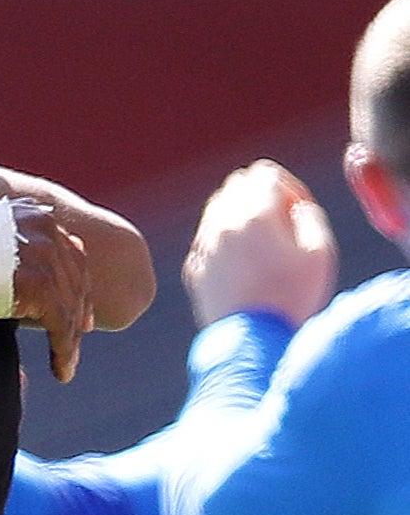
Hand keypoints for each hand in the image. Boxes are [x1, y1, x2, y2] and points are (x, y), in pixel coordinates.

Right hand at [9, 199, 93, 382]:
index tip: (78, 306)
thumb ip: (3, 239)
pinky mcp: (37, 286)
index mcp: (32, 215)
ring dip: (70, 340)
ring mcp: (42, 256)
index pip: (69, 251)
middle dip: (79, 311)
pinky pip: (61, 325)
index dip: (76, 282)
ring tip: (66, 364)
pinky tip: (61, 370)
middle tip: (79, 337)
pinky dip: (64, 351)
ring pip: (70, 306)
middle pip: (75, 278)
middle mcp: (44, 230)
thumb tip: (13, 261)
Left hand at [183, 160, 337, 327]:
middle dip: (261, 194)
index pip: (265, 173)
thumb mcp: (321, 252)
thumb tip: (294, 205)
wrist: (252, 341)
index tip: (298, 211)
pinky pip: (207, 237)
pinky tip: (244, 263)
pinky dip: (224, 239)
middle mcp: (221, 223)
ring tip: (264, 243)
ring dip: (240, 214)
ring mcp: (203, 244)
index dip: (288, 186)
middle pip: (237, 184)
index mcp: (254, 215)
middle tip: (281, 223)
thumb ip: (309, 216)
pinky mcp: (194, 265)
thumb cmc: (292, 298)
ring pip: (217, 208)